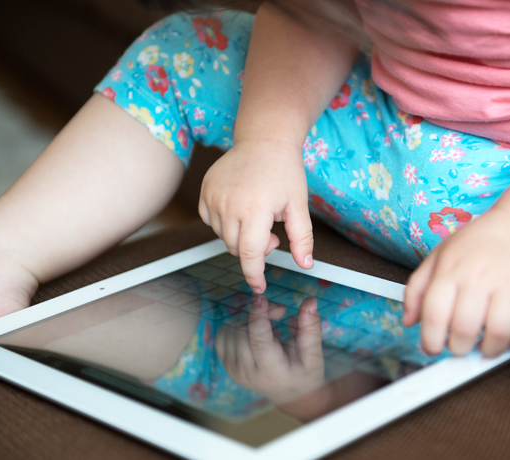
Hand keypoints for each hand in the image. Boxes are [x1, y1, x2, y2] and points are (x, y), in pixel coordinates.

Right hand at [199, 138, 312, 292]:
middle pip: (237, 248)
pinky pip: (211, 222)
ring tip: (259, 217)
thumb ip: (302, 238)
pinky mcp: (204, 192)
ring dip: (241, 237)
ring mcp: (213, 197)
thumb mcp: (298, 205)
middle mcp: (229, 204)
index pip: (250, 254)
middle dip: (255, 249)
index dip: (254, 275)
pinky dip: (226, 224)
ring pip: (223, 237)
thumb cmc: (284, 172)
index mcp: (255, 209)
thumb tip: (305, 265)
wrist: (264, 141)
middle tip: (273, 232)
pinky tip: (242, 209)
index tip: (258, 287)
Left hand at [216, 296, 324, 404]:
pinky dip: (236, 325)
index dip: (258, 316)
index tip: (261, 297)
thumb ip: (311, 327)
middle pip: (242, 332)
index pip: (258, 341)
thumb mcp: (314, 353)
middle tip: (281, 311)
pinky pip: (222, 336)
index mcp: (271, 372)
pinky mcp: (227, 364)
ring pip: (230, 331)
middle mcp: (247, 373)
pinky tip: (253, 329)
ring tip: (269, 323)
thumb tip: (310, 301)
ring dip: (248, 318)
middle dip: (259, 313)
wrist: (289, 394)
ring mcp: (233, 370)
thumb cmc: (304, 372)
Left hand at [403, 208, 509, 356]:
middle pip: (466, 329)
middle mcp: (479, 276)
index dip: (430, 340)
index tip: (433, 347)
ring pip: (500, 333)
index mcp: (451, 270)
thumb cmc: (475, 245)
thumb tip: (409, 321)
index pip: (434, 315)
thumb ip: (417, 289)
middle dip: (459, 349)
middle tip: (461, 346)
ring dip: (490, 350)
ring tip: (486, 346)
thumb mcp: (437, 258)